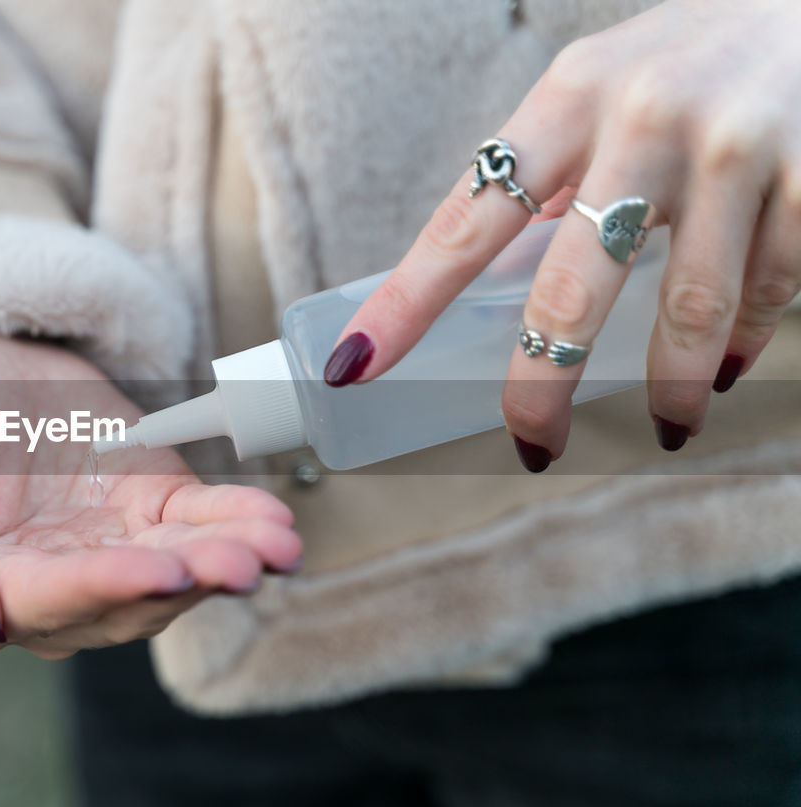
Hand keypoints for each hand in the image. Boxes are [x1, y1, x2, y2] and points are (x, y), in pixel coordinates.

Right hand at [0, 338, 301, 658]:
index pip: (51, 603)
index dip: (104, 588)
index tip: (156, 572)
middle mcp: (65, 586)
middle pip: (130, 599)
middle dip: (186, 582)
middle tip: (236, 566)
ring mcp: (117, 547)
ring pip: (178, 568)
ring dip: (229, 561)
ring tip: (273, 547)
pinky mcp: (157, 505)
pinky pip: (203, 521)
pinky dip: (241, 523)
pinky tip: (276, 523)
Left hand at [326, 0, 800, 469]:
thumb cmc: (690, 57)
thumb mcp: (600, 90)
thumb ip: (549, 175)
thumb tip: (486, 278)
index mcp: (569, 96)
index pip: (465, 219)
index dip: (406, 302)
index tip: (355, 366)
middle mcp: (646, 117)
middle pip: (570, 289)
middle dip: (540, 385)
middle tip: (531, 441)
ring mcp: (736, 147)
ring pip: (687, 310)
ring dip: (669, 387)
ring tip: (665, 424)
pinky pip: (771, 290)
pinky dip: (746, 340)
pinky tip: (729, 363)